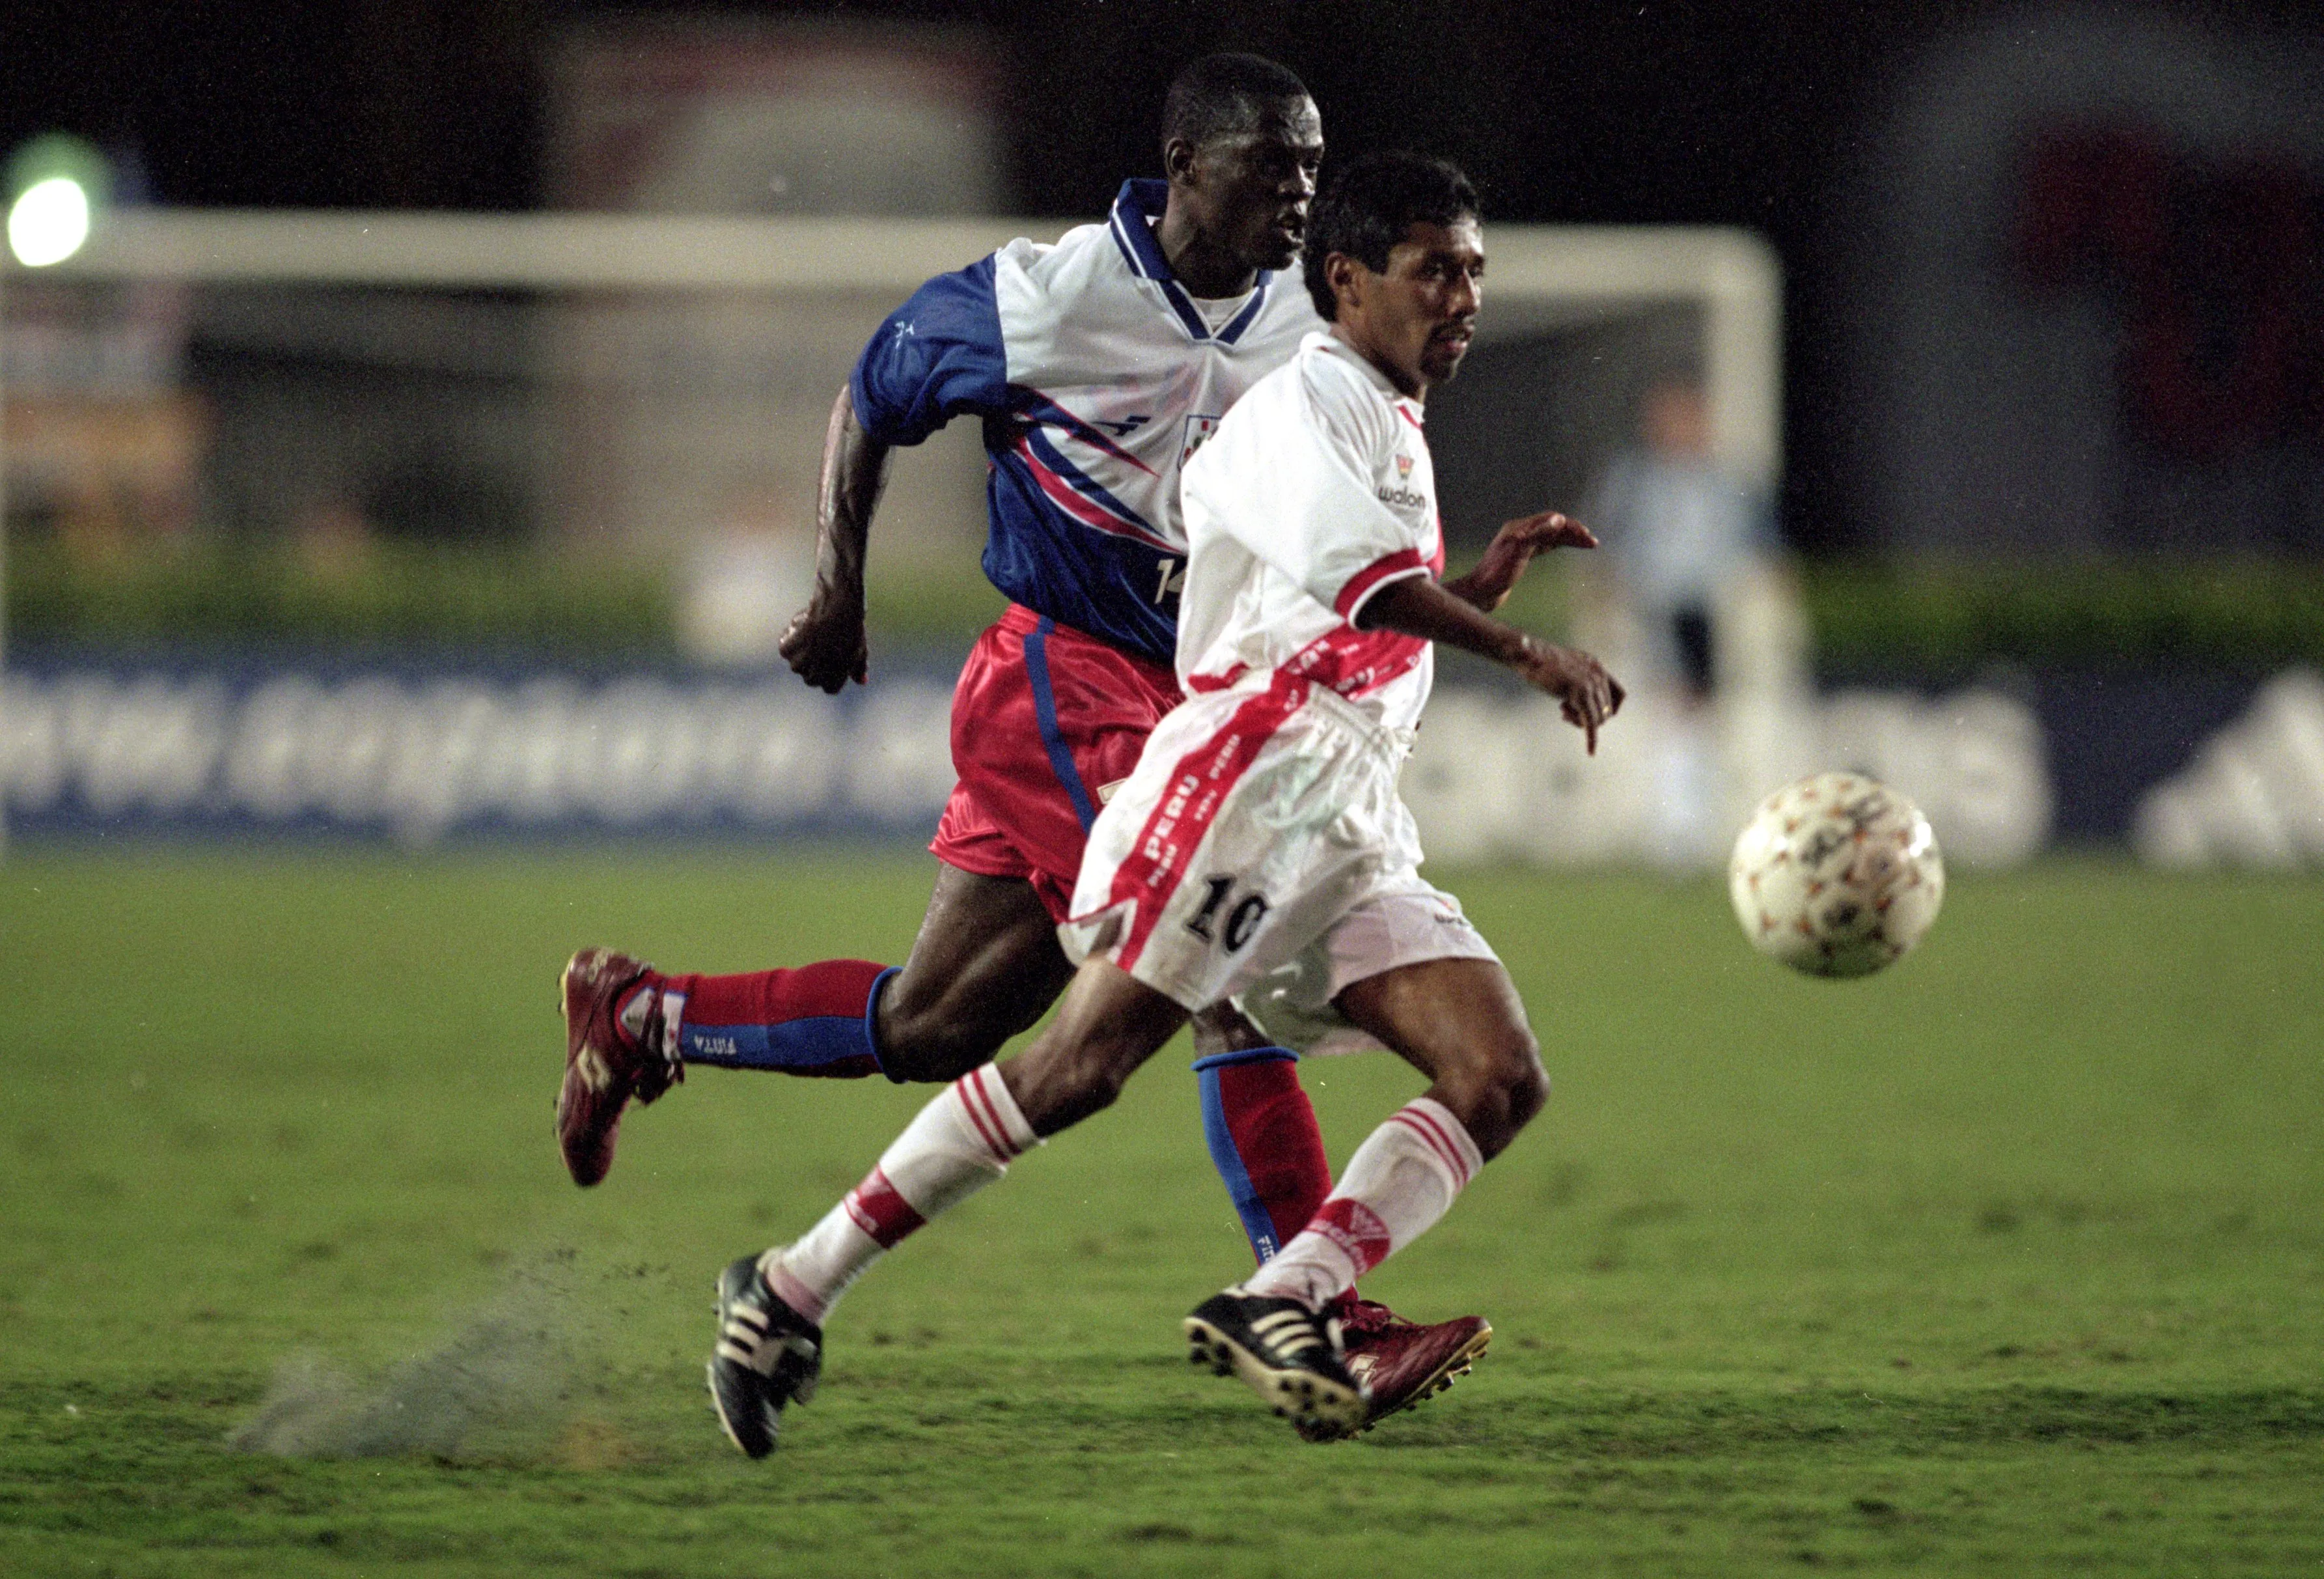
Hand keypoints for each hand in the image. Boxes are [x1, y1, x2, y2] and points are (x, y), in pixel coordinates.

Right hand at [778, 582, 868, 692]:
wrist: (840, 606)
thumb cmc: (851, 627)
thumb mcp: (859, 649)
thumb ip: (858, 668)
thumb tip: (862, 682)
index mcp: (837, 679)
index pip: (829, 688)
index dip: (830, 672)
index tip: (830, 655)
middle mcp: (817, 676)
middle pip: (810, 680)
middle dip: (814, 664)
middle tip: (819, 643)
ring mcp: (802, 664)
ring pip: (796, 665)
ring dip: (801, 650)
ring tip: (810, 633)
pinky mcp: (788, 651)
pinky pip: (785, 651)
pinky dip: (789, 637)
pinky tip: (799, 626)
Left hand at [1447, 510, 1598, 610]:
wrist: (1479, 593)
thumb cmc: (1496, 574)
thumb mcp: (1518, 553)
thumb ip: (1538, 535)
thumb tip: (1560, 519)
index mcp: (1519, 528)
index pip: (1551, 519)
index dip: (1570, 526)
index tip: (1586, 536)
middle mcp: (1520, 533)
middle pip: (1553, 526)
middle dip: (1573, 532)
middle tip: (1592, 542)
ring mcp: (1521, 544)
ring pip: (1551, 536)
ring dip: (1569, 538)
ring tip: (1588, 545)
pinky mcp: (1521, 557)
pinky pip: (1545, 546)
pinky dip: (1559, 545)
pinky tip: (1569, 547)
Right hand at [1512, 636, 1623, 754]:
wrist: (1529, 655)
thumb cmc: (1537, 661)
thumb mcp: (1563, 666)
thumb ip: (1575, 678)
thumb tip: (1575, 697)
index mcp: (1596, 666)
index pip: (1619, 694)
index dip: (1609, 709)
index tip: (1593, 715)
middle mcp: (1598, 674)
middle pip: (1607, 710)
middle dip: (1588, 717)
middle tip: (1564, 712)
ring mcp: (1591, 685)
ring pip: (1598, 719)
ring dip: (1580, 723)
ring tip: (1562, 713)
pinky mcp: (1581, 696)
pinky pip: (1591, 724)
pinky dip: (1591, 739)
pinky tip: (1590, 752)